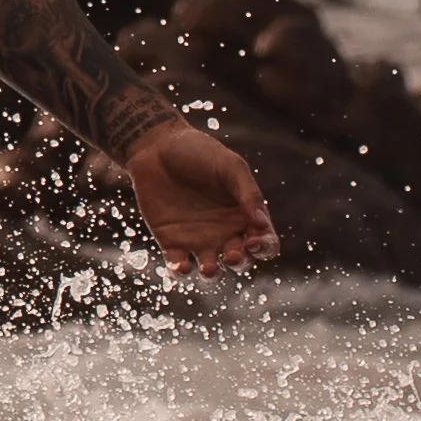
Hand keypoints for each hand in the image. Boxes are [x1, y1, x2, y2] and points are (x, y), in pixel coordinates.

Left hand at [123, 121, 277, 277]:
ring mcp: (198, 240)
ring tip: (208, 267)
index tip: (253, 242)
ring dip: (212, 273)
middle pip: (240, 260)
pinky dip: (180, 271)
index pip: (264, 242)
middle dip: (239, 262)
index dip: (264, 248)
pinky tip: (181, 265)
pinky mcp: (171, 242)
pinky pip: (178, 265)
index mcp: (245, 215)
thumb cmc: (198, 152)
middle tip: (232, 255)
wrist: (156, 147)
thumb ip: (247, 192)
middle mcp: (225, 233)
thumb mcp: (229, 166)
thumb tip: (260, 223)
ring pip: (211, 269)